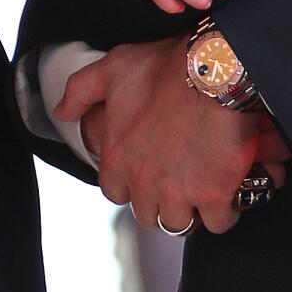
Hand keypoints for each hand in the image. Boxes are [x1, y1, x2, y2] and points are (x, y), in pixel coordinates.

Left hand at [59, 38, 272, 233]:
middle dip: (160, 203)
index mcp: (117, 159)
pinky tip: (229, 195)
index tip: (147, 172)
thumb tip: (62, 112)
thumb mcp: (113, 69)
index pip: (114, 192)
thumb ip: (81, 92)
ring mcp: (178, 193)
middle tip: (177, 183)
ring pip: (179, 223)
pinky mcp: (213, 195)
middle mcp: (143, 182)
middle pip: (147, 214)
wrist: (214, 72)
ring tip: (203, 193)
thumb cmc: (166, 69)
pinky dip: (224, 213)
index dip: (131, 184)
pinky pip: (218, 223)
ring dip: (190, 211)